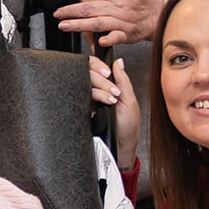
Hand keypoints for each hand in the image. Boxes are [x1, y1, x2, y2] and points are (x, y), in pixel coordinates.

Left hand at [55, 0, 165, 46]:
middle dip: (70, 13)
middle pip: (89, 9)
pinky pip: (116, 37)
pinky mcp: (126, 34)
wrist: (159, 9)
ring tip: (65, 26)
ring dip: (79, 26)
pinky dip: (107, 39)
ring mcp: (122, 22)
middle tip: (59, 16)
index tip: (75, 3)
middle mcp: (118, 7)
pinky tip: (99, 41)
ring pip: (97, 23)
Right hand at [89, 54, 139, 170]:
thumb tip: (118, 62)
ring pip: (83, 85)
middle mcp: (96, 91)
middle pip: (88, 73)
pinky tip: (97, 107)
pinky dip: (89, 100)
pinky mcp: (81, 110)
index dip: (99, 66)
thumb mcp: (130, 100)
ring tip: (111, 101)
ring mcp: (88, 101)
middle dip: (102, 81)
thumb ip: (123, 80)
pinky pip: (78, 98)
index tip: (107, 72)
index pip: (97, 68)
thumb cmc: (128, 126)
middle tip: (113, 92)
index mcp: (108, 86)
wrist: (121, 146)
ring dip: (99, 91)